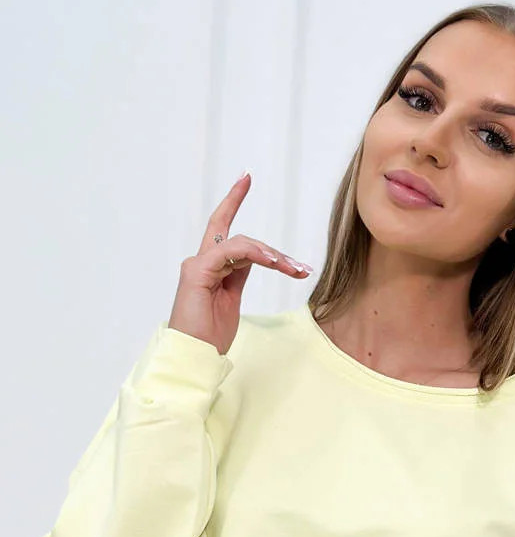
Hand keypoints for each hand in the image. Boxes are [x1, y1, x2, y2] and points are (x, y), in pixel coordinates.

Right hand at [167, 172, 312, 355]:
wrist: (192, 358)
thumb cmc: (209, 337)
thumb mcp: (231, 303)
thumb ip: (239, 278)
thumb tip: (256, 259)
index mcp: (209, 269)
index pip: (223, 228)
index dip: (233, 201)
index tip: (245, 178)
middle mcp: (201, 262)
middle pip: (242, 239)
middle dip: (274, 251)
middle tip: (300, 268)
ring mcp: (197, 265)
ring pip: (242, 244)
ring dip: (272, 256)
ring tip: (292, 270)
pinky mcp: (197, 272)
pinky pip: (231, 251)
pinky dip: (255, 253)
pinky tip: (273, 262)